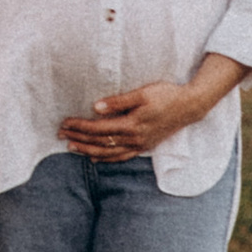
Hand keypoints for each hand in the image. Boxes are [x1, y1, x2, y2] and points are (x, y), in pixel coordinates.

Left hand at [59, 78, 218, 160]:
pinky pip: (121, 157)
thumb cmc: (166, 95)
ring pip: (109, 153)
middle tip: (61, 134)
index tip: (65, 122)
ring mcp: (140, 145)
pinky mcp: (144, 146)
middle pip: (100, 142)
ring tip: (72, 147)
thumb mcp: (142, 93)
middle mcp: (134, 139)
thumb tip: (96, 108)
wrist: (190, 106)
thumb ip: (118, 101)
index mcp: (132, 125)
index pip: (99, 128)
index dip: (80, 126)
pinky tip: (95, 158)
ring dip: (88, 150)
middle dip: (79, 138)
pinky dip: (106, 158)